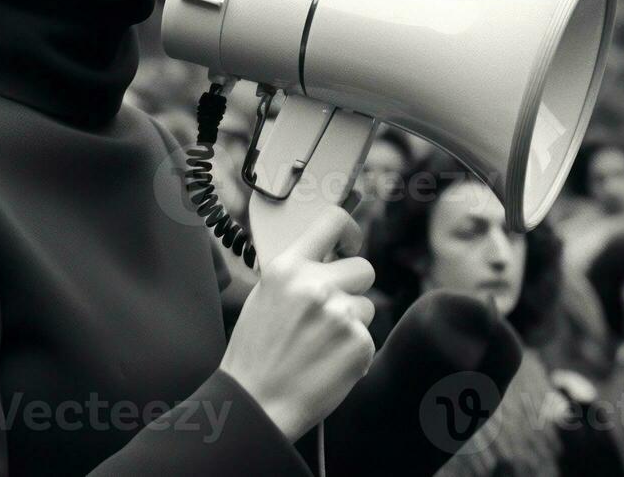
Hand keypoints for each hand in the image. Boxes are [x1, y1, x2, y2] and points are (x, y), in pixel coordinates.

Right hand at [218, 206, 375, 441]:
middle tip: (330, 311)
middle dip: (352, 288)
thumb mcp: (264, 296)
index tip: (349, 243)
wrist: (257, 402)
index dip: (348, 231)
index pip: (333, 221)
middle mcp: (316, 285)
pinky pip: (367, 336)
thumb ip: (296, 272)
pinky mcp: (359, 344)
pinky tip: (327, 362)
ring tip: (321, 343)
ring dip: (351, 322)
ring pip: (366, 306)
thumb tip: (327, 254)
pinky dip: (353, 350)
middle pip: (363, 268)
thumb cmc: (255, 351)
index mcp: (288, 268)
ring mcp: (340, 315)